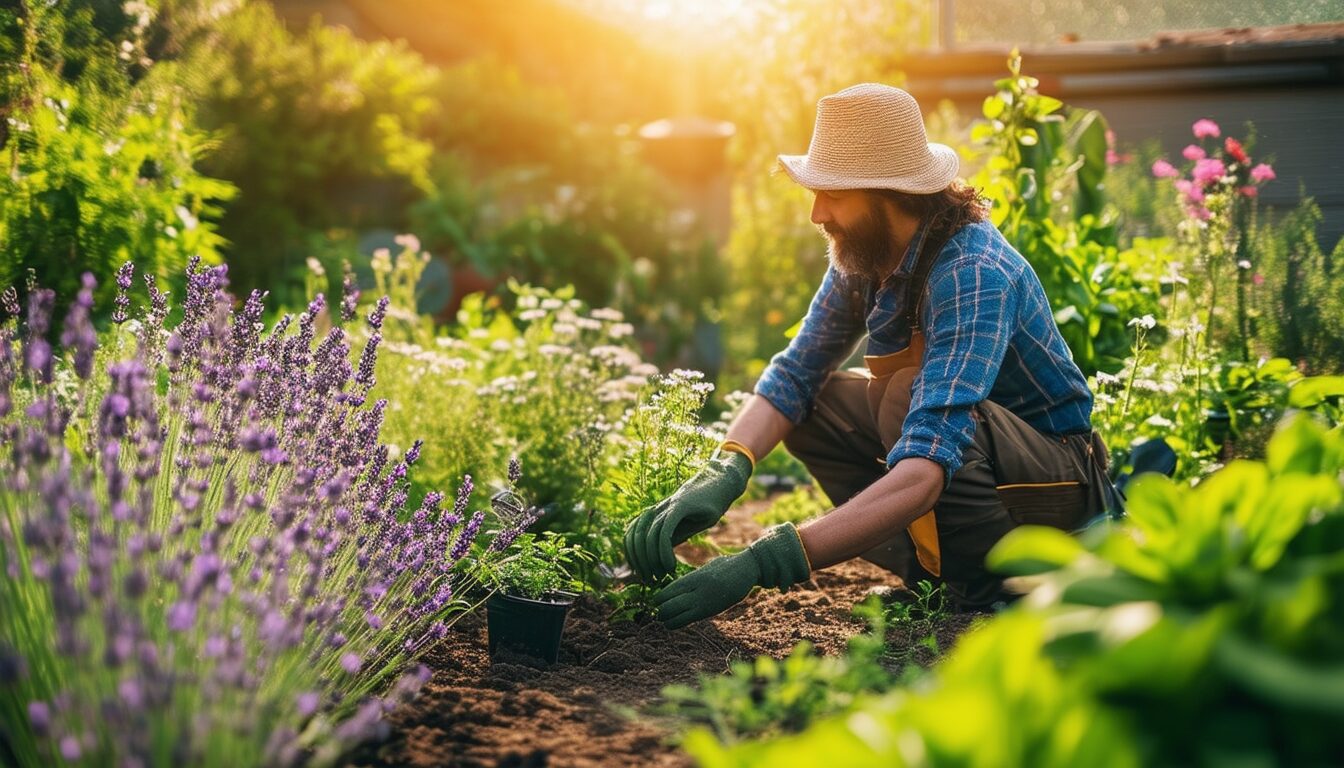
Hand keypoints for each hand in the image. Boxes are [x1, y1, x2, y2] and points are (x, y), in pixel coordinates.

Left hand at [624, 451, 751, 582]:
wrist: (721, 485)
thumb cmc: (702, 508)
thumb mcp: (682, 528)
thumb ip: (668, 539)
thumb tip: (654, 559)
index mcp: (652, 515)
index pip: (630, 537)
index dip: (632, 558)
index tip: (642, 575)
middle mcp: (655, 510)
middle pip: (635, 538)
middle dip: (640, 563)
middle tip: (650, 581)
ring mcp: (666, 507)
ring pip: (648, 537)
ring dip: (651, 561)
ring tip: (661, 576)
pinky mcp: (678, 506)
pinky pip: (664, 532)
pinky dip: (663, 552)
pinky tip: (670, 566)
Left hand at [654, 524, 810, 628]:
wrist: (748, 568)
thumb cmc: (727, 568)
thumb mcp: (706, 569)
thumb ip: (693, 578)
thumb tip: (679, 587)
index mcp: (692, 577)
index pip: (665, 591)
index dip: (658, 600)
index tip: (659, 602)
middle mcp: (694, 588)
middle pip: (665, 604)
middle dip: (659, 611)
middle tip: (660, 613)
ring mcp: (702, 600)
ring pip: (672, 613)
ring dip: (666, 619)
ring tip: (666, 620)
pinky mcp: (710, 610)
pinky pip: (686, 620)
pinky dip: (675, 623)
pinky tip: (673, 624)